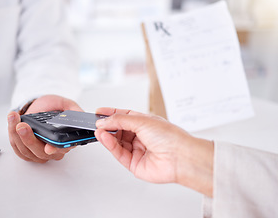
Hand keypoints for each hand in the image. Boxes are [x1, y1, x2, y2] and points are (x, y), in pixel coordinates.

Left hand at [8, 95, 81, 162]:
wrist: (41, 106)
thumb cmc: (54, 106)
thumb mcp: (67, 104)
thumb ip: (75, 110)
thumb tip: (80, 116)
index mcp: (66, 141)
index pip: (62, 149)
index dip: (55, 149)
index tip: (48, 148)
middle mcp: (53, 149)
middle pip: (40, 152)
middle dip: (29, 139)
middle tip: (22, 126)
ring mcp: (38, 151)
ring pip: (26, 150)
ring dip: (17, 135)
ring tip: (14, 118)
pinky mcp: (26, 150)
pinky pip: (17, 147)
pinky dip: (12, 134)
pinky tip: (12, 121)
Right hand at [94, 107, 213, 196]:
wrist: (180, 158)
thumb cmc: (170, 137)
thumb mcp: (141, 120)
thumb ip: (120, 120)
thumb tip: (104, 121)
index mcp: (145, 123)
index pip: (124, 116)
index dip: (111, 114)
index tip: (99, 112)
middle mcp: (141, 136)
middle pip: (119, 130)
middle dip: (108, 126)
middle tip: (97, 122)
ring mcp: (138, 150)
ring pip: (117, 142)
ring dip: (107, 136)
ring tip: (98, 130)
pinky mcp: (134, 164)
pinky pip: (118, 153)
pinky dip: (110, 145)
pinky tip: (104, 138)